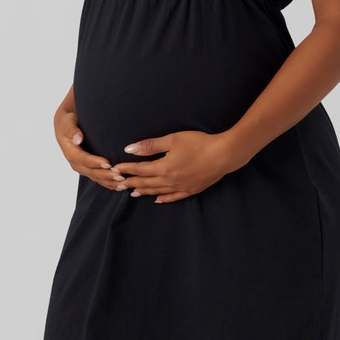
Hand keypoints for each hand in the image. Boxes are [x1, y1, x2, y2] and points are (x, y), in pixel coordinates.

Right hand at [53, 103, 114, 188]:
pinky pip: (99, 178)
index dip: (94, 162)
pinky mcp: (89, 169)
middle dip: (105, 175)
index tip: (107, 162)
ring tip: (123, 184)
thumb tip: (77, 138)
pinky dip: (109, 183)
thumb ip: (72, 130)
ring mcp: (83, 167)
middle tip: (120, 176)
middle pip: (91, 172)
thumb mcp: (68, 123)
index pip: (82, 159)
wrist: (66, 126)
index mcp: (70, 152)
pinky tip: (120, 186)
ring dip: (109, 182)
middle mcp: (76, 163)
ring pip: (96, 178)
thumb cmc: (68, 122)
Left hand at [110, 130, 237, 203]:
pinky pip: (173, 198)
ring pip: (157, 192)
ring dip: (144, 192)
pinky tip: (157, 199)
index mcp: (164, 168)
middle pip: (146, 183)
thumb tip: (130, 149)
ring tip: (133, 193)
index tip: (115, 169)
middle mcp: (169, 181)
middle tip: (118, 184)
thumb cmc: (199, 144)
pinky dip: (163, 199)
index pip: (140, 170)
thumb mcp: (173, 140)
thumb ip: (151, 145)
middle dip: (131, 182)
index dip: (127, 169)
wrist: (223, 155)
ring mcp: (180, 187)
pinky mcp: (191, 190)